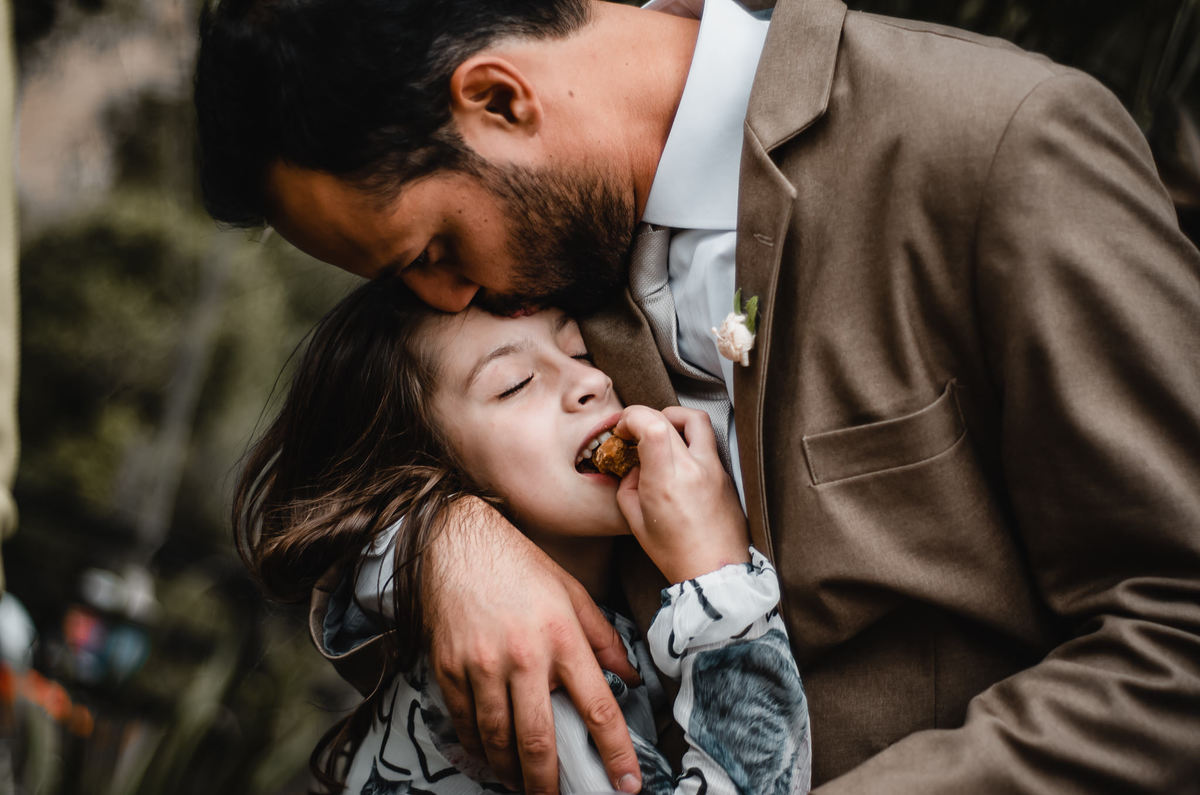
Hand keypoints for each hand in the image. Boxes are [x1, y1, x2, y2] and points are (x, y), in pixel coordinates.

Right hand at [423, 497, 642, 794]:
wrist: (454, 542)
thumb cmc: (519, 565)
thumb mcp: (572, 592)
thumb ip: (603, 638)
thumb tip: (631, 678)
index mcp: (562, 637)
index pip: (597, 707)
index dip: (615, 753)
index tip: (627, 784)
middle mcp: (523, 656)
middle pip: (539, 739)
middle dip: (551, 783)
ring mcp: (482, 665)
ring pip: (498, 739)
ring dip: (513, 772)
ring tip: (524, 785)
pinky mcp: (450, 668)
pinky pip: (465, 723)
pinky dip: (479, 748)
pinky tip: (490, 758)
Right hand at [613, 406, 749, 582]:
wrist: (714, 571)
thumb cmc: (675, 552)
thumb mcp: (634, 520)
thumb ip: (628, 484)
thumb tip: (635, 465)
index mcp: (666, 482)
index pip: (653, 425)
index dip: (633, 417)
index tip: (623, 429)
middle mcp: (693, 469)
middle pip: (671, 417)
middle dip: (646, 416)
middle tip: (635, 432)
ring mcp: (714, 469)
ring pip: (697, 420)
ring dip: (674, 418)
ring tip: (661, 433)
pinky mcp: (725, 474)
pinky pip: (707, 442)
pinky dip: (688, 439)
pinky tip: (677, 459)